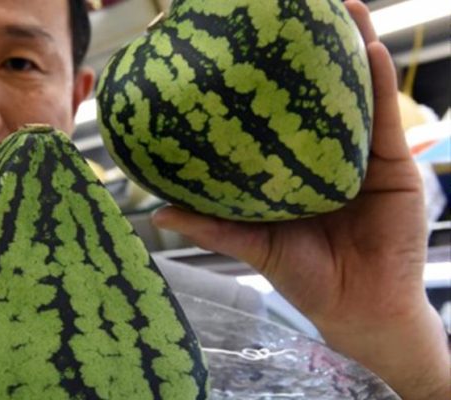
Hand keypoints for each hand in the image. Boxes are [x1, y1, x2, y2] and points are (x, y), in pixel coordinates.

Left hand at [151, 1, 448, 397]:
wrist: (359, 309)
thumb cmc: (303, 278)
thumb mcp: (252, 245)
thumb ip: (212, 227)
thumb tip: (157, 211)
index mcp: (286, 168)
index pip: (270, 117)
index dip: (256, 82)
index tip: (235, 45)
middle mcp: (320, 154)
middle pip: (314, 95)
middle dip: (305, 52)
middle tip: (290, 9)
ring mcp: (356, 155)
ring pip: (353, 95)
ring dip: (349, 48)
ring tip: (338, 7)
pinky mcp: (390, 164)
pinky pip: (382, 118)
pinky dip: (376, 84)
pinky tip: (367, 48)